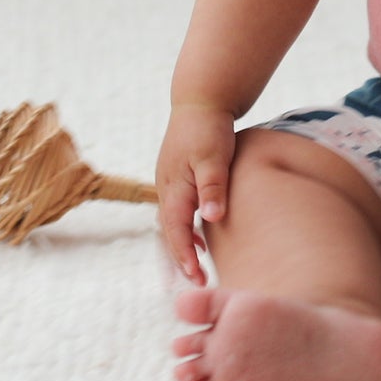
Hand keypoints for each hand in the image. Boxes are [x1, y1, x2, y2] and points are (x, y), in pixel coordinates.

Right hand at [155, 103, 235, 284]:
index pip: (176, 231)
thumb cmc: (209, 127)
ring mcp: (170, 181)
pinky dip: (185, 227)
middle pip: (169, 232)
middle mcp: (167, 187)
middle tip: (198, 282)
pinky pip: (178, 209)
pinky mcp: (178, 176)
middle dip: (181, 258)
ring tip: (198, 265)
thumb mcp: (214, 156)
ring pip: (172, 222)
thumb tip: (210, 219)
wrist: (202, 99)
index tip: (197, 278)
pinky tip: (201, 234)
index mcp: (173, 187)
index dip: (185, 257)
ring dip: (182, 244)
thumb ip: (212, 187)